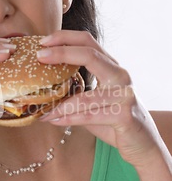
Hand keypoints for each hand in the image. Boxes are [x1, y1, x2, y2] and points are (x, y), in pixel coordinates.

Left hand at [37, 30, 165, 170]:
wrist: (142, 143)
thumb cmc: (113, 118)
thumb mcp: (95, 97)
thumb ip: (76, 87)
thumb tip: (41, 83)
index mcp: (111, 66)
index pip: (88, 42)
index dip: (65, 38)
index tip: (43, 42)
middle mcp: (120, 76)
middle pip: (89, 55)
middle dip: (62, 53)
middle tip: (39, 57)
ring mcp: (124, 95)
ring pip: (84, 97)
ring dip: (58, 104)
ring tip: (40, 109)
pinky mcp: (124, 117)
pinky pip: (89, 116)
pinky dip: (68, 119)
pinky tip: (53, 120)